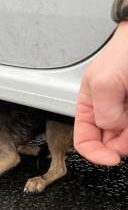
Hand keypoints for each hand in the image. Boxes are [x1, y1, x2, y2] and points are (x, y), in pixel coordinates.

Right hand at [74, 22, 127, 165]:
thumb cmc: (125, 51)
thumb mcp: (103, 81)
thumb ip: (102, 111)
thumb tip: (111, 129)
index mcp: (89, 109)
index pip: (85, 142)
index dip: (96, 154)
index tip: (113, 158)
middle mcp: (108, 115)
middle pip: (112, 144)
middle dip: (123, 141)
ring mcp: (127, 115)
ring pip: (127, 138)